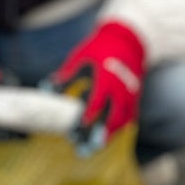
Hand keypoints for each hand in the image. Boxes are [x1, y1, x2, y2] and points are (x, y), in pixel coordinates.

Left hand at [52, 21, 146, 138]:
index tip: (80, 124)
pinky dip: (121, 126)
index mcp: (107, 76)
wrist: (129, 38)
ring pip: (125, 119)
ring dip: (112, 133)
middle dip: (104, 132)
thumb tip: (48, 86)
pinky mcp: (136, 94)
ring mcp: (131, 92)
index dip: (90, 114)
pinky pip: (131, 115)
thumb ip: (67, 72)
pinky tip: (110, 136)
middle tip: (92, 146)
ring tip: (99, 145)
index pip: (99, 99)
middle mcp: (122, 87)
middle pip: (115, 115)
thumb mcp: (82, 54)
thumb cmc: (101, 46)